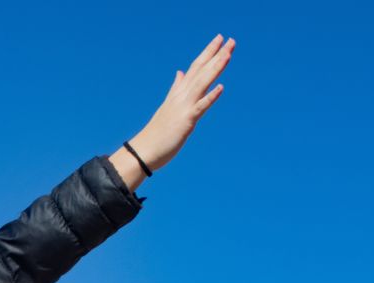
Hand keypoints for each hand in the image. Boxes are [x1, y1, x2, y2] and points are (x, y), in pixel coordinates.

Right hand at [126, 33, 235, 174]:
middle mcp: (181, 96)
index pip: (195, 68)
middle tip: (230, 39)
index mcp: (178, 93)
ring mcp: (183, 107)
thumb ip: (175, 88)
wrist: (143, 151)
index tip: (220, 40)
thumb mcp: (168, 105)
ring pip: (202, 83)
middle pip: (200, 71)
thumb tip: (180, 73)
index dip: (207, 53)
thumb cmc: (157, 132)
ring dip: (215, 68)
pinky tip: (221, 87)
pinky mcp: (186, 121)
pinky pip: (200, 107)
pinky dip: (210, 97)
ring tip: (228, 54)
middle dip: (216, 55)